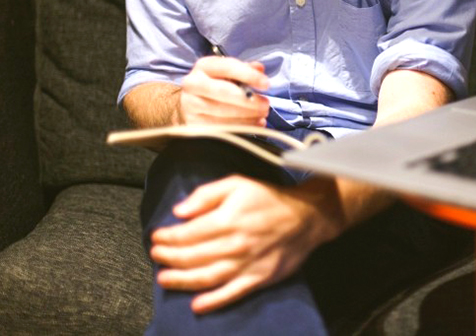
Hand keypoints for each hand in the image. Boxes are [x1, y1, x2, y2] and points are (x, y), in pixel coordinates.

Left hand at [149, 175, 343, 313]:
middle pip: (192, 257)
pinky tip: (197, 305)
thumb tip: (179, 211)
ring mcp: (246, 264)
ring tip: (164, 279)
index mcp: (227, 220)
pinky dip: (212, 302)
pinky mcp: (259, 278)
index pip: (187, 234)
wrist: (307, 216)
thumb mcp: (237, 183)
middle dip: (168, 258)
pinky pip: (231, 294)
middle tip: (156, 256)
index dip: (167, 237)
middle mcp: (234, 245)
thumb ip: (206, 195)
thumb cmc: (270, 198)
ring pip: (206, 278)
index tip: (156, 237)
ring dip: (181, 280)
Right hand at [178, 56, 269, 124]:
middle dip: (248, 100)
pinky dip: (240, 128)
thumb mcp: (229, 72)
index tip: (266, 84)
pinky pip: (220, 128)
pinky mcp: (193, 124)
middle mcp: (193, 84)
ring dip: (247, 116)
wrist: (191, 102)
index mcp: (204, 66)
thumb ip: (245, 69)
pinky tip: (254, 124)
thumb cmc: (217, 84)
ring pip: (222, 112)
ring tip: (262, 115)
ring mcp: (191, 106)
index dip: (249, 75)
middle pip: (223, 92)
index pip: (227, 67)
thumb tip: (260, 69)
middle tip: (266, 105)